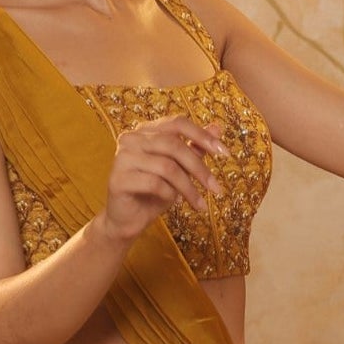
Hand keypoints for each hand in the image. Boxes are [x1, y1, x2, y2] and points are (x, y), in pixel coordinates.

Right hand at [97, 114, 225, 245]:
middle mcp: (131, 139)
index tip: (225, 153)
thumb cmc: (153, 193)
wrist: (128, 220)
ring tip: (198, 203)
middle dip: (199, 168)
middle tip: (216, 188)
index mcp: (145, 131)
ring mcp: (122, 157)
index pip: (178, 123)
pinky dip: (170, 194)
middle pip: (174, 145)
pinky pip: (154, 183)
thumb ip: (194, 148)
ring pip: (166, 167)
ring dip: (188, 187)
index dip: (202, 135)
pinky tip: (173, 202)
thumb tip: (218, 128)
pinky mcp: (118, 179)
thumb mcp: (179, 170)